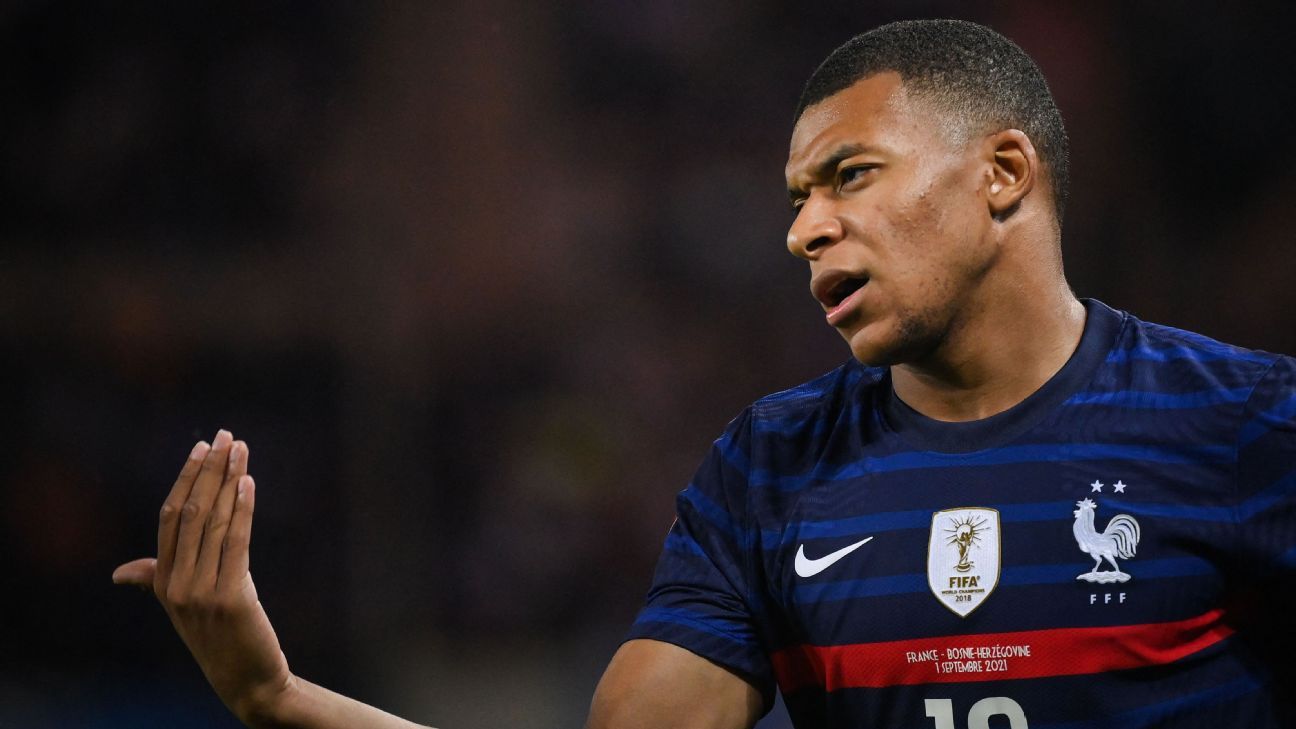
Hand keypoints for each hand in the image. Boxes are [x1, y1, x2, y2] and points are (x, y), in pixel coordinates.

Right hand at [114, 430, 294, 724]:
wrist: (246, 678)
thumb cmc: (219, 635)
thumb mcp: (182, 605)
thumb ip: (155, 579)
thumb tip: (121, 572)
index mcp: (163, 580)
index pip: (170, 517)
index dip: (186, 478)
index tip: (202, 447)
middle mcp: (176, 583)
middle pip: (192, 512)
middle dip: (209, 470)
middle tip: (226, 436)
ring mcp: (200, 591)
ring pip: (214, 522)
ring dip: (228, 480)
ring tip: (241, 450)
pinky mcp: (230, 597)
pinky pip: (235, 543)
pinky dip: (242, 509)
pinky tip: (248, 483)